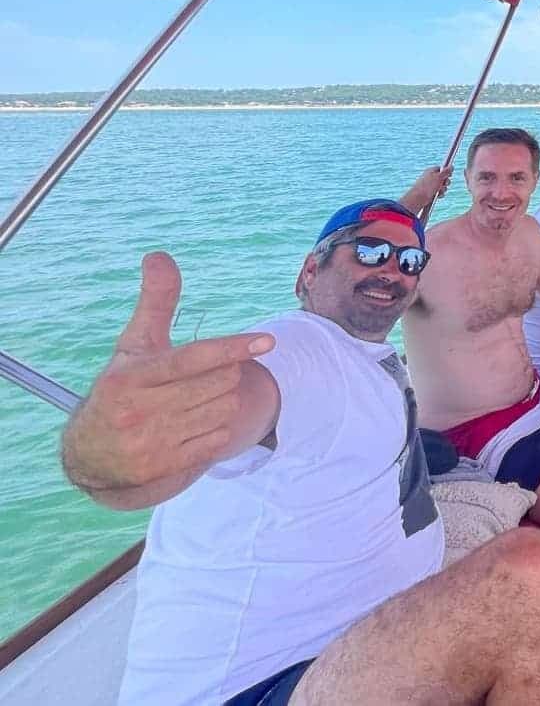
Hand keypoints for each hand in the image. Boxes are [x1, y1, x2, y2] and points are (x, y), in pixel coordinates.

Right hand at [61, 252, 274, 499]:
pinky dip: (216, 428)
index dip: (231, 347)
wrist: (91, 455)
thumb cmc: (121, 388)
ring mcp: (152, 442)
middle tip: (207, 373)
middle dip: (224, 373)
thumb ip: (155, 303)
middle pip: (218, 383)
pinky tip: (196, 424)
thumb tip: (159, 255)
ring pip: (223, 410)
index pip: (192, 357)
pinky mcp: (164, 467)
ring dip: (221, 400)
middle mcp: (139, 410)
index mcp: (131, 376)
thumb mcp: (134, 346)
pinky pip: (218, 440)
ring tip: (197, 399)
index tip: (266, 341)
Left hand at [403, 164, 451, 212]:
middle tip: (444, 184)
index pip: (441, 168)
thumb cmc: (427, 186)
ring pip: (442, 186)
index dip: (447, 172)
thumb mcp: (438, 177)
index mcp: (431, 171)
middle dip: (446, 182)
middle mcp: (430, 177)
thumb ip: (446, 172)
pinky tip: (438, 195)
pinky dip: (440, 194)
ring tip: (439, 191)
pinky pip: (439, 192)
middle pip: (443, 178)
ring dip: (443, 189)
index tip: (450, 175)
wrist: (418, 198)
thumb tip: (451, 166)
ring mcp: (430, 185)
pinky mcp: (430, 192)